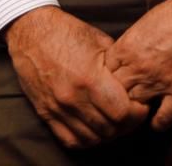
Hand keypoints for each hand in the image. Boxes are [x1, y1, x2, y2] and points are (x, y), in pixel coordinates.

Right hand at [3, 6, 150, 149]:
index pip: (122, 113)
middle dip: (126, 124)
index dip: (137, 113)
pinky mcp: (45, 113)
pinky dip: (86, 140)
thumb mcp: (100, 41)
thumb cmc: (67, 32)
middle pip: (109, 129)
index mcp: (90, 78)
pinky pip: (70, 140)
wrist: (31, 31)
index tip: (140, 106)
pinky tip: (94, 129)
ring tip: (113, 122)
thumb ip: (118, 66)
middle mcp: (73, 97)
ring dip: (107, 134)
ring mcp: (57, 108)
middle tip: (130, 114)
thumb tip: (136, 83)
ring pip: (92, 139)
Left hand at [103, 0, 171, 131]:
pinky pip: (164, 119)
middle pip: (116, 94)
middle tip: (123, 103)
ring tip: (138, 114)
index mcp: (127, 48)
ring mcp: (160, 82)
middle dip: (118, 99)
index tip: (115, 84)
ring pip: (136, 109)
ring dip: (136, 112)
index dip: (108, 81)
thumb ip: (132, 42)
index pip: (104, 75)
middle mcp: (139, 67)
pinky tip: (158, 121)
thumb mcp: (146, 22)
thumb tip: (125, 55)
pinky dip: (159, 123)